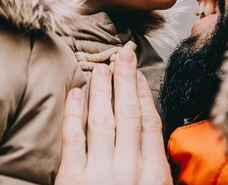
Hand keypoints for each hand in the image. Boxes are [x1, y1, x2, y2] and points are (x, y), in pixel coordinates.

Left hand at [55, 48, 171, 184]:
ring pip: (102, 120)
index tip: (139, 74)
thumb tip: (153, 142)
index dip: (144, 94)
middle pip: (128, 114)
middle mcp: (129, 168)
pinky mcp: (73, 180)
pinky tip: (75, 93)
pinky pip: (73, 139)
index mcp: (153, 172)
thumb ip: (155, 169)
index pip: (149, 123)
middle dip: (126, 80)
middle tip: (123, 54)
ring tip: (100, 67)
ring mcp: (100, 173)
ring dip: (102, 89)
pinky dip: (74, 113)